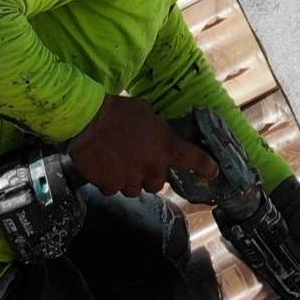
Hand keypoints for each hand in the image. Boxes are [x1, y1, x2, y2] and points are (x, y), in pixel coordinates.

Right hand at [68, 95, 212, 197]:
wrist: (87, 121)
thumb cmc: (118, 110)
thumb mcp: (146, 111)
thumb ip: (156, 126)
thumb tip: (156, 129)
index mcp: (167, 147)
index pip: (195, 160)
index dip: (206, 167)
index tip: (212, 171)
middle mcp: (153, 168)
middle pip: (159, 184)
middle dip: (152, 174)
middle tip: (142, 162)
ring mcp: (130, 179)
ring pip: (136, 189)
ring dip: (132, 180)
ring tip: (121, 165)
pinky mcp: (109, 185)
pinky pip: (113, 189)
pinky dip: (111, 181)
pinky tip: (104, 167)